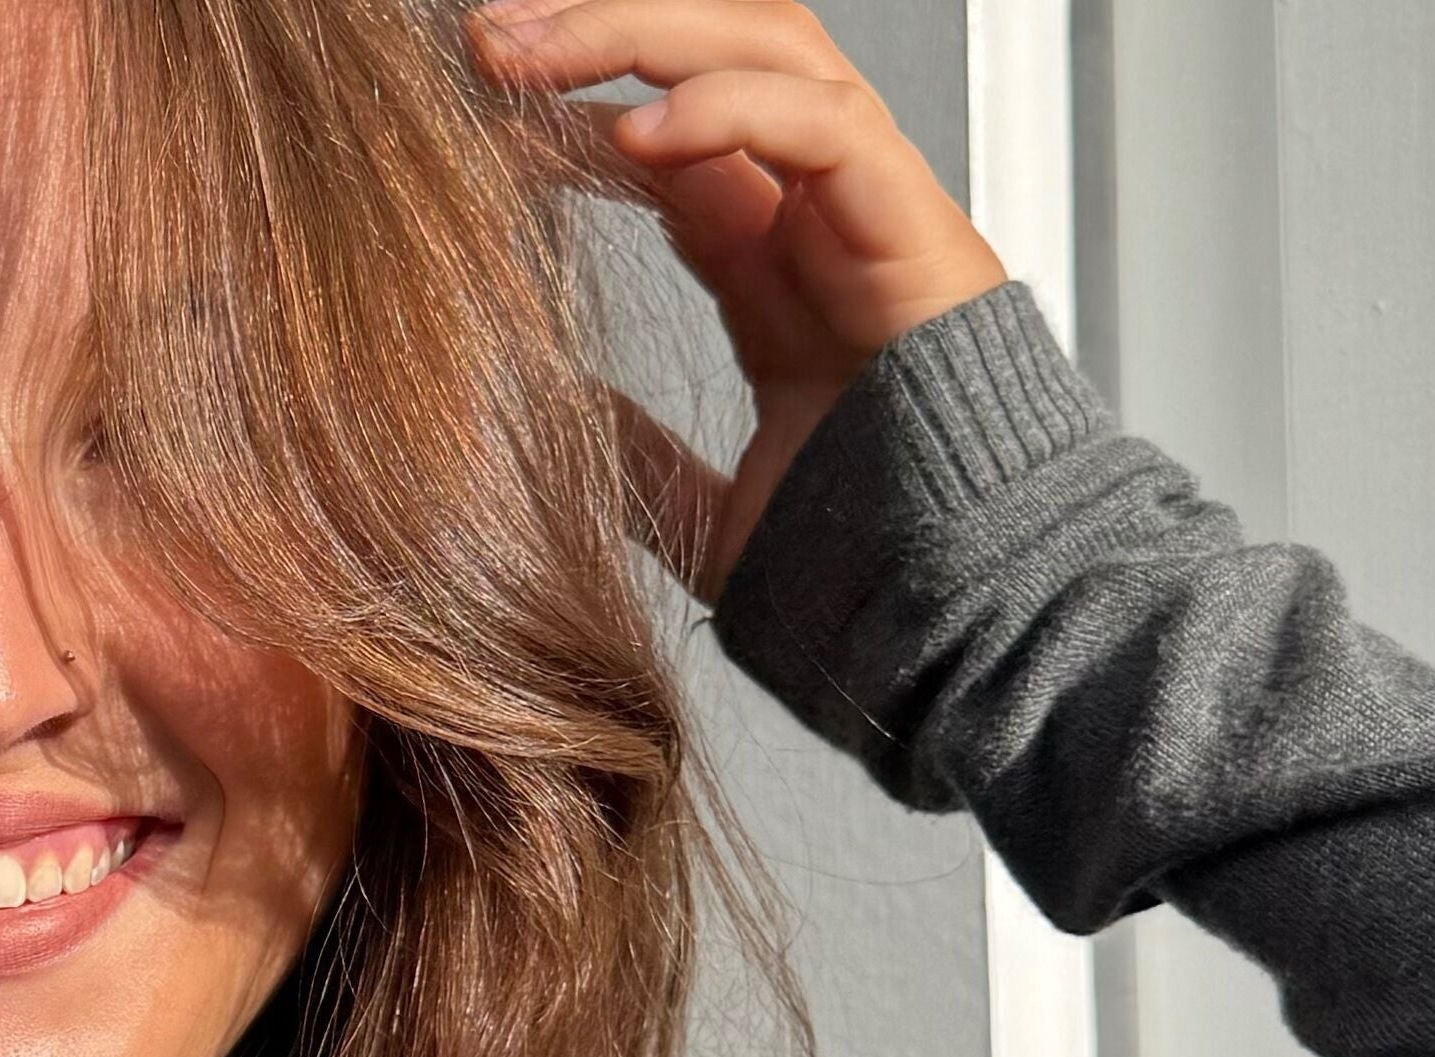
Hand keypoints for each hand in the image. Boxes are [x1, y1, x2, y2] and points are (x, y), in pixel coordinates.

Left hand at [467, 0, 1007, 601]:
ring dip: (644, 32)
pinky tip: (634, 132)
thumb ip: (636, 452)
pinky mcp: (920, 233)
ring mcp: (877, 216)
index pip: (663, 145)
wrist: (966, 620)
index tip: (469, 115)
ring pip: (774, 53)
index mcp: (776, 270)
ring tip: (528, 50)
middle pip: (717, 61)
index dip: (567, 115)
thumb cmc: (862, 574)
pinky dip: (729, 108)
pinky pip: (828, 126)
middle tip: (483, 35)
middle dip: (599, 31)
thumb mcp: (705, 507)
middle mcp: (826, 220)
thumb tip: (547, 421)